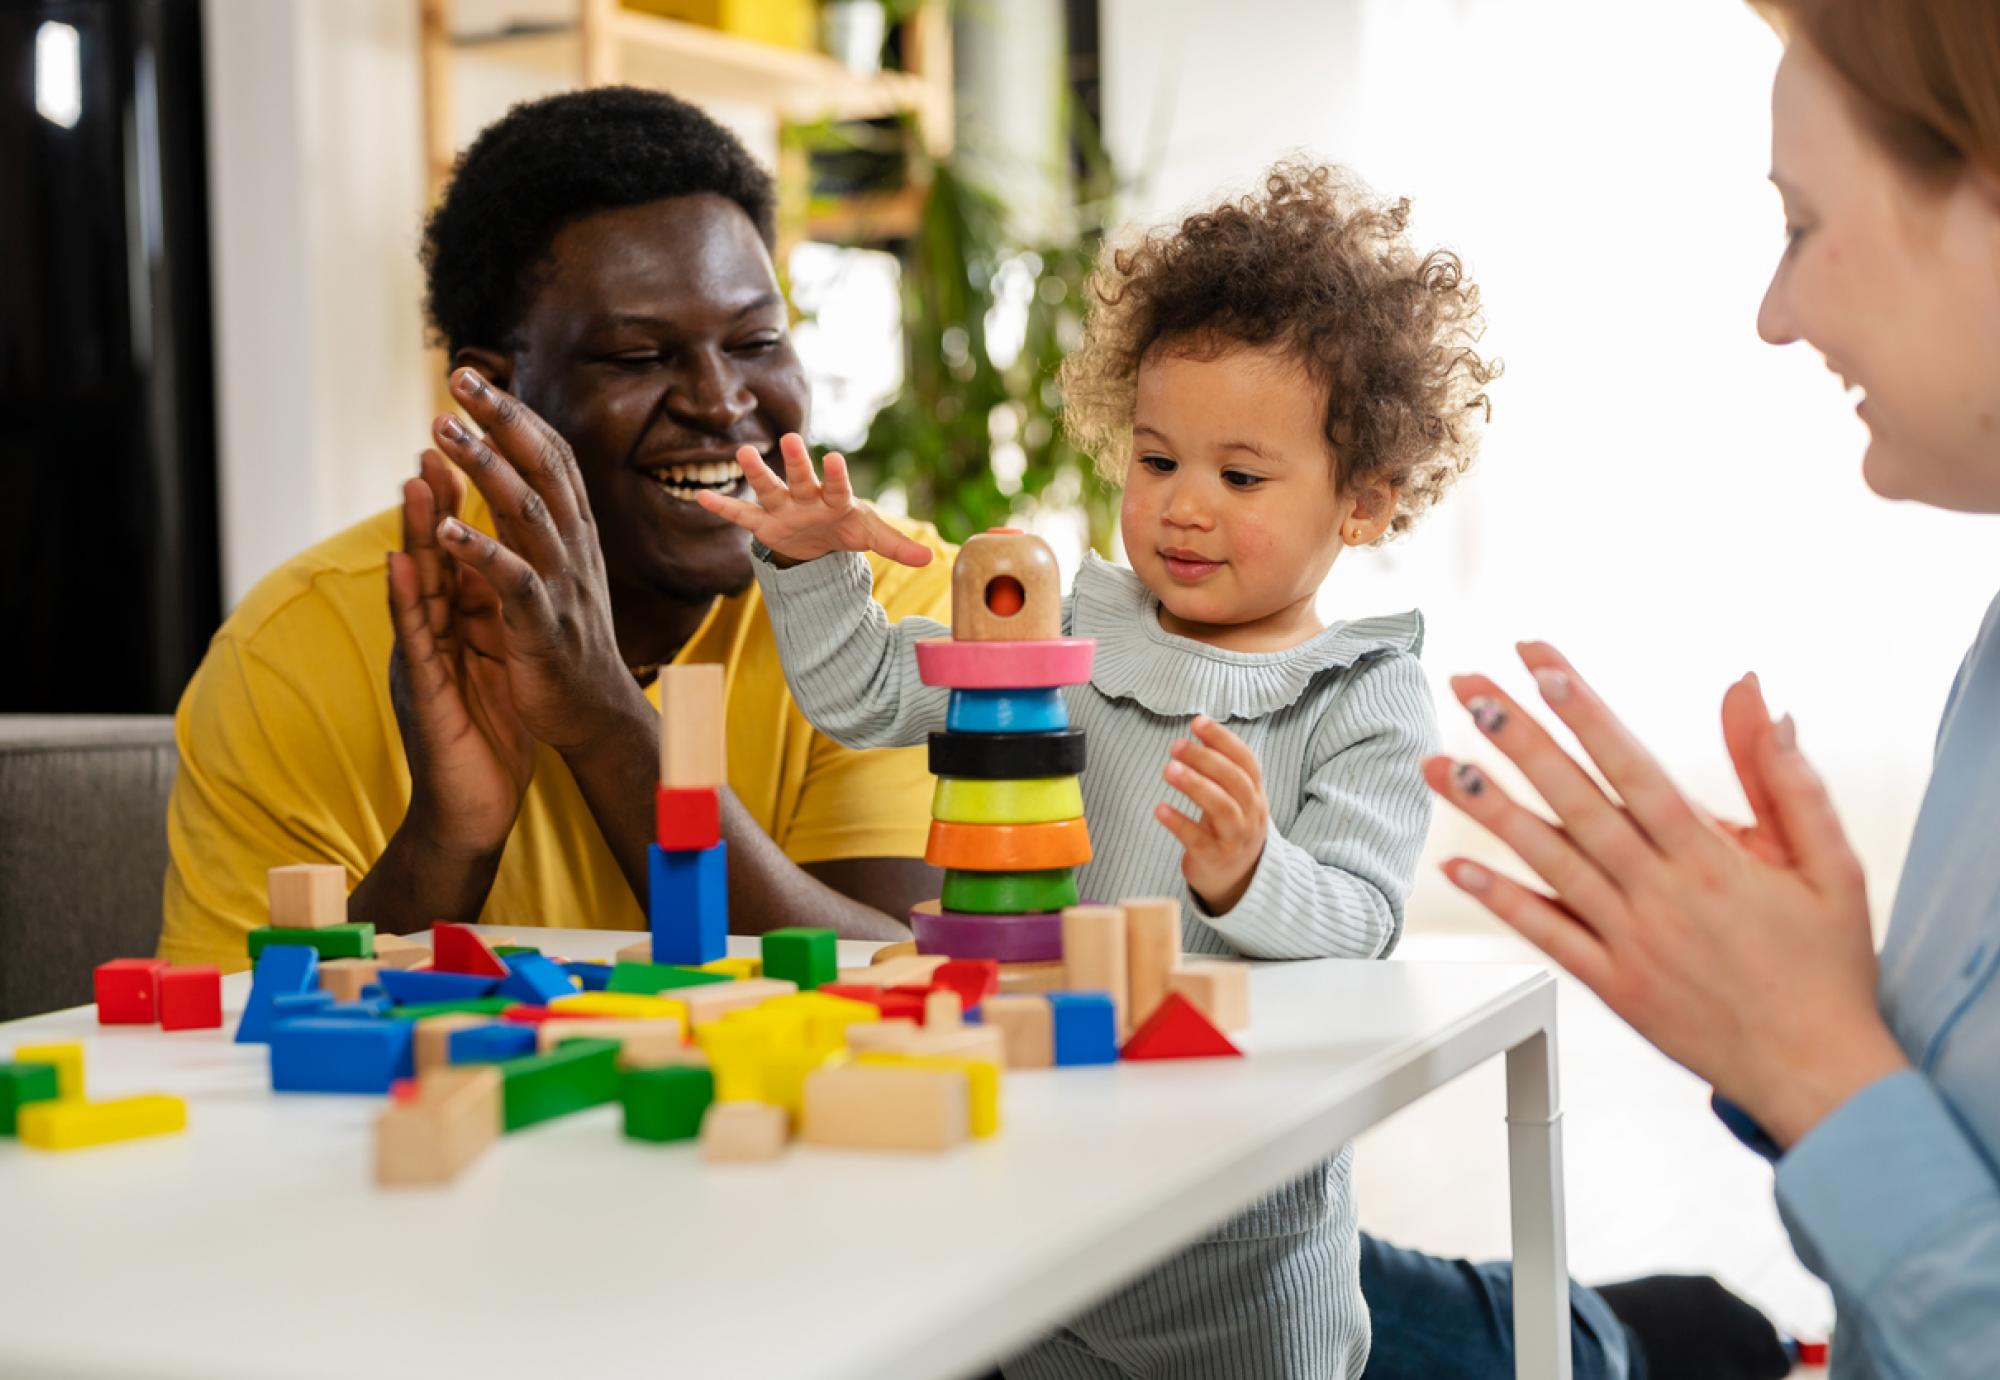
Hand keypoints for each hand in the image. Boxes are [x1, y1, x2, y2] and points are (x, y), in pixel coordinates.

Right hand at [386, 449, 534, 856]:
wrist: (472, 811)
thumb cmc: (488, 740)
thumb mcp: (496, 667)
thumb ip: (492, 622)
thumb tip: (503, 577)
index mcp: (458, 626)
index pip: (459, 554)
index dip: (463, 506)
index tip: (472, 450)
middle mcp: (434, 636)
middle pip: (433, 556)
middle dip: (434, 499)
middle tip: (435, 436)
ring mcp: (424, 661)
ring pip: (415, 588)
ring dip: (411, 534)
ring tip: (411, 479)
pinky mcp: (424, 694)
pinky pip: (415, 643)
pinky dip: (407, 601)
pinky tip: (401, 565)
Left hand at [427, 368, 652, 761]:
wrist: (598, 713)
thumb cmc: (569, 640)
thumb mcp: (562, 569)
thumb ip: (542, 521)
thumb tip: (515, 468)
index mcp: (575, 533)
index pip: (550, 456)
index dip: (514, 414)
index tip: (475, 376)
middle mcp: (575, 548)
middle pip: (542, 468)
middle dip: (501, 419)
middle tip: (459, 377)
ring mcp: (563, 585)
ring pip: (528, 512)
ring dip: (485, 467)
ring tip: (443, 430)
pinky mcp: (544, 626)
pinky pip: (513, 580)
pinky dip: (481, 551)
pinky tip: (445, 527)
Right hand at [695, 433, 934, 568]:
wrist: (818, 537)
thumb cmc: (845, 527)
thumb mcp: (871, 536)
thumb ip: (897, 545)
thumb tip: (932, 559)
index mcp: (835, 500)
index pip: (838, 487)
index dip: (836, 475)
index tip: (833, 458)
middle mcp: (807, 498)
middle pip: (801, 479)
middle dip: (796, 462)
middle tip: (788, 439)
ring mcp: (783, 508)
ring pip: (769, 488)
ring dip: (757, 473)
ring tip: (742, 453)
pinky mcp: (764, 523)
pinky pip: (741, 514)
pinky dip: (723, 507)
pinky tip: (701, 497)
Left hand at [1155, 715, 1269, 912]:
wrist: (1238, 881)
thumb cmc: (1229, 829)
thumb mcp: (1235, 799)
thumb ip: (1222, 768)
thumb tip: (1199, 728)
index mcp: (1256, 795)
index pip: (1246, 761)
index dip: (1223, 739)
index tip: (1198, 722)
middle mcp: (1251, 815)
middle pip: (1235, 781)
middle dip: (1205, 759)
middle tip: (1176, 746)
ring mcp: (1235, 839)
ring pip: (1221, 807)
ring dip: (1194, 785)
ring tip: (1168, 770)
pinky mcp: (1215, 859)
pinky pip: (1197, 839)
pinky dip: (1179, 822)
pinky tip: (1160, 808)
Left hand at [1426, 642, 1908, 1146]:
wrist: (1818, 1071)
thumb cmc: (1825, 964)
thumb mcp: (1828, 863)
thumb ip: (1784, 776)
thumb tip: (1758, 696)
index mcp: (1712, 856)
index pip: (1632, 764)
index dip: (1583, 709)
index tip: (1541, 662)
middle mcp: (1662, 893)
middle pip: (1577, 801)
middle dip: (1520, 738)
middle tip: (1471, 689)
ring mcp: (1631, 940)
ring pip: (1549, 862)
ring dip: (1490, 810)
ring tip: (1440, 764)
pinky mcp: (1613, 985)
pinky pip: (1548, 935)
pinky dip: (1502, 900)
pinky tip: (1457, 866)